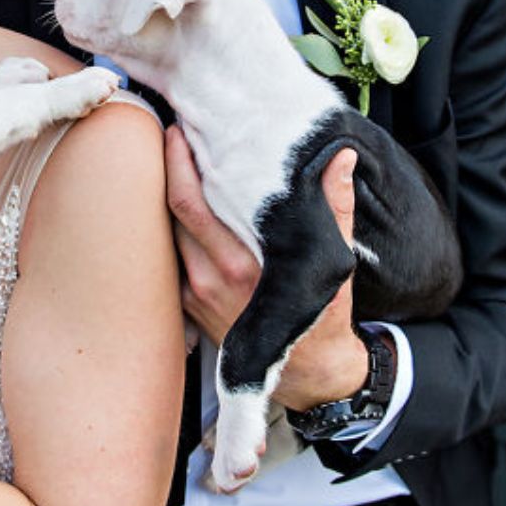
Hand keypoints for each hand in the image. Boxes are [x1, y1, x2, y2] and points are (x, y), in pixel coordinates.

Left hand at [166, 126, 366, 409]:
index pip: (191, 204)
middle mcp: (209, 279)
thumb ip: (335, 207)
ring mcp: (194, 294)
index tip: (181, 132)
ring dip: (167, 196)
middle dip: (168, 169)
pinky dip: (172, 228)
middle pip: (170, 212)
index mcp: (241, 265)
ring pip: (166, 233)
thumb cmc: (322, 317)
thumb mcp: (334, 262)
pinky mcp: (188, 305)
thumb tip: (340, 158)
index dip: (178, 163)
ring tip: (176, 161)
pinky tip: (181, 205)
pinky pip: (171, 256)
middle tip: (175, 134)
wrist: (309, 373)